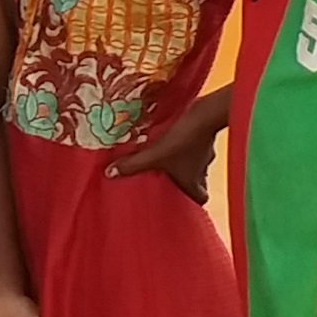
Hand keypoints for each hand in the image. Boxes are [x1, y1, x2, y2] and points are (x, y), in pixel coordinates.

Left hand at [103, 101, 223, 203]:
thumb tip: (109, 174)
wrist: (206, 114)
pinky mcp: (204, 136)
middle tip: (165, 179)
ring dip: (181, 162)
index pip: (199, 199)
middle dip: (181, 181)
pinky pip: (194, 146)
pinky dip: (184, 145)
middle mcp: (202, 170)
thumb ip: (133, 164)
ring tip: (164, 159)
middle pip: (195, 182)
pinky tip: (171, 139)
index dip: (191, 202)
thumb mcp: (154, 154)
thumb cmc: (182, 140)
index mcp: (193, 182)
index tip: (179, 201)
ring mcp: (205, 153)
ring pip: (194, 163)